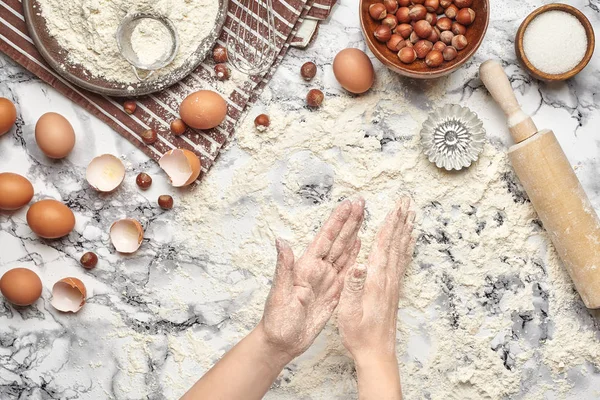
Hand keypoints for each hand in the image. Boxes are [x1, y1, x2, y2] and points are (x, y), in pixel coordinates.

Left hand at [260, 198, 364, 359]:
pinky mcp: (333, 292)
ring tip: (363, 216)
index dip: (337, 220)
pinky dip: (354, 256)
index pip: (325, 238)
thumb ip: (283, 267)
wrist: (281, 342)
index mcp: (306, 266)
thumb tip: (281, 241)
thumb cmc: (277, 320)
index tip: (348, 204)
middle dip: (349, 220)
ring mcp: (326, 279)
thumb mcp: (279, 294)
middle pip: (337, 240)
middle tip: (361, 202)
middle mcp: (317, 269)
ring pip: (343, 251)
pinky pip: (346, 270)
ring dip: (353, 233)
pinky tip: (359, 244)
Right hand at [338, 197, 415, 362]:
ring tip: (412, 214)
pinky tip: (409, 242)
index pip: (384, 245)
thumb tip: (359, 263)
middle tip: (408, 201)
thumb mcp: (348, 310)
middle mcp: (388, 279)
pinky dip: (407, 248)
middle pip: (396, 243)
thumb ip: (353, 285)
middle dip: (401, 220)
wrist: (376, 353)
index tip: (396, 206)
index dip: (390, 224)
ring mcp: (393, 284)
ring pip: (401, 251)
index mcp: (375, 279)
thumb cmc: (359, 333)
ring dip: (406, 230)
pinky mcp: (393, 290)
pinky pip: (402, 262)